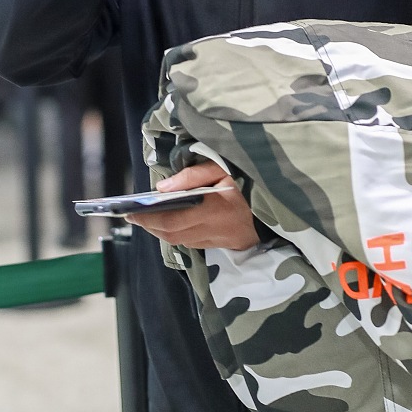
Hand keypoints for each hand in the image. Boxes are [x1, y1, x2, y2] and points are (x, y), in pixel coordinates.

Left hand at [126, 161, 259, 250]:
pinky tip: (169, 222)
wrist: (282, 202)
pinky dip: (177, 233)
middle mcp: (216, 230)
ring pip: (181, 241)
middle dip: (150, 225)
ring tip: (146, 218)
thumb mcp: (224, 167)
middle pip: (172, 234)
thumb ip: (192, 175)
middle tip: (133, 215)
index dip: (148, 219)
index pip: (172, 220)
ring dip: (161, 231)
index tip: (129, 212)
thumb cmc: (250, 179)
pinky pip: (193, 242)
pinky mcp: (225, 245)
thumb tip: (161, 188)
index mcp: (215, 210)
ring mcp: (221, 240)